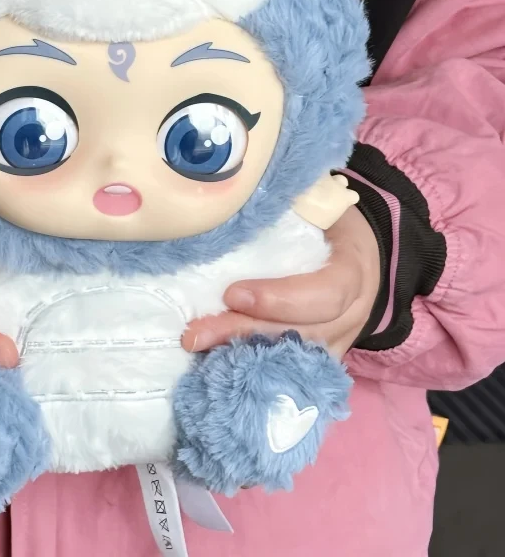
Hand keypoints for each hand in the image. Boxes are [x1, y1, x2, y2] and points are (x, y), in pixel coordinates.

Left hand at [182, 205, 380, 358]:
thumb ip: (287, 200)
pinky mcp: (318, 359)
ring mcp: (337, 342)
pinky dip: (250, 370)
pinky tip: (211, 368)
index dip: (281, 298)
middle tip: (195, 333)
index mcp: (354, 270)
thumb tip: (237, 188)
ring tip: (196, 350)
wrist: (364, 252)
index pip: (326, 293)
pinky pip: (288, 371)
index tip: (233, 292)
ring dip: (239, 356)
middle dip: (244, 333)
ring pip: (291, 359)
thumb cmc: (332, 222)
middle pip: (299, 335)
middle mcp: (351, 315)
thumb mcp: (321, 203)